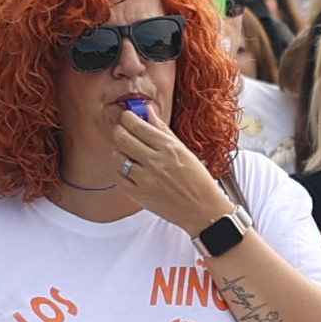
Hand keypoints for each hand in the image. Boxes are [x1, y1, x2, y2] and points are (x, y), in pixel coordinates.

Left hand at [100, 105, 232, 236]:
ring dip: (118, 152)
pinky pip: (119, 177)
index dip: (127, 118)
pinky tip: (128, 169)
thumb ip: (163, 130)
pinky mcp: (139, 195)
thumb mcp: (184, 150)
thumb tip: (148, 112)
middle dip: (119, 131)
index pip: (138, 125)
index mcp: (168, 147)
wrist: (203, 210)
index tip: (127, 117)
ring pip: (118, 157)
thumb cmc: (197, 180)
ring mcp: (146, 179)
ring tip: (126, 152)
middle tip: (122, 131)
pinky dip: (120, 171)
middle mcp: (155, 161)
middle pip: (122, 138)